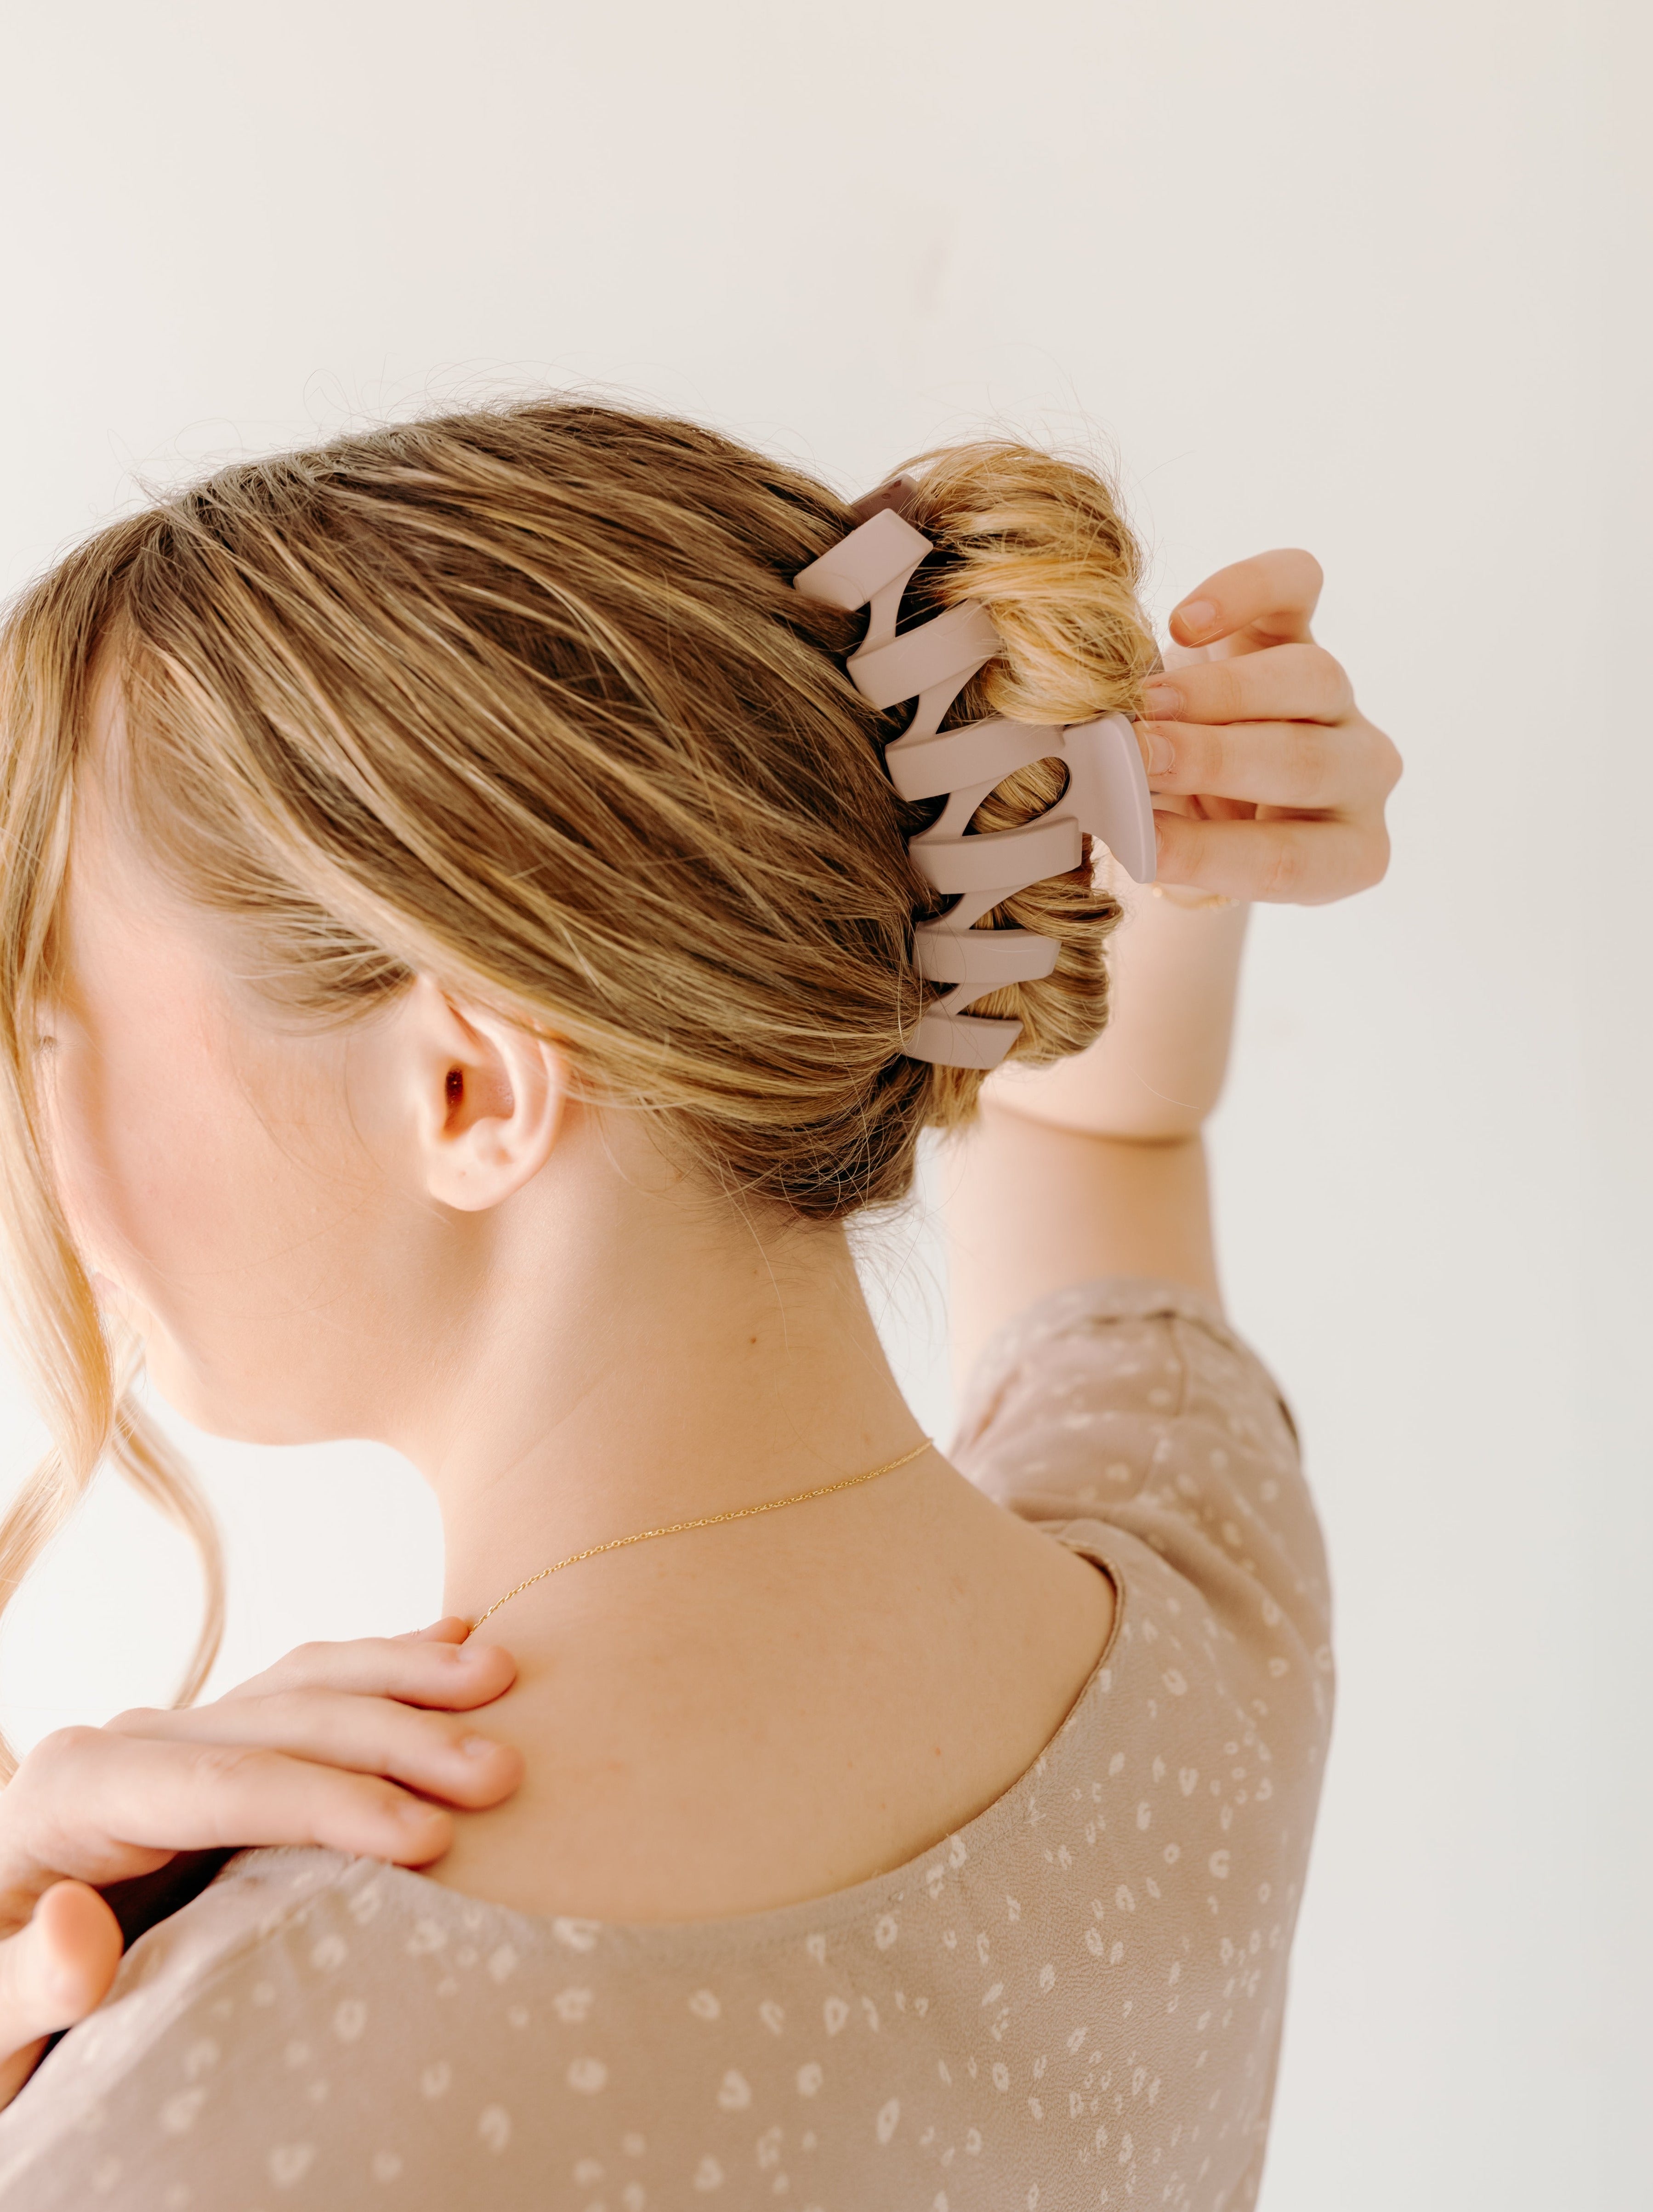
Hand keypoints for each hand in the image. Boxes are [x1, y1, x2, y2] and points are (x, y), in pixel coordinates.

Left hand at [0, 1619, 519, 2107]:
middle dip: (398, 1736)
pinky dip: (385, 1662)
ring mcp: (181, 1735)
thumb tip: (80, 1924)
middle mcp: (132, 1741)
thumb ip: (24, 1984)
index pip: (223, 1785)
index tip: (428, 1838)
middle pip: (281, 1719)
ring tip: (507, 1680)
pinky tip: (456, 1643)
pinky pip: (310, 1687)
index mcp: (73, 1790)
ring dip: (408, 1676)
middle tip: (502, 1770)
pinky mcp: (221, 1746)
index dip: (330, 1804)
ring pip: (307, 1679)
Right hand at [1140, 548, 1401, 903]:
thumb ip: (1155, 830)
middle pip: (1303, 763)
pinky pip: (1298, 588)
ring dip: (1218, 690)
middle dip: (1212, 758)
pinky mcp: (1304, 625)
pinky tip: (1186, 622)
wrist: (1198, 778)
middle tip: (1139, 754)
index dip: (1210, 852)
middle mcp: (1361, 776)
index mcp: (1345, 854)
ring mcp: (1342, 698)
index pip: (1287, 861)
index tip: (1143, 847)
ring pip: (1311, 678)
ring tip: (1144, 700)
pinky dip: (1244, 594)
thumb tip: (1107, 802)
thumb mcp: (1177, 846)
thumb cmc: (1187, 830)